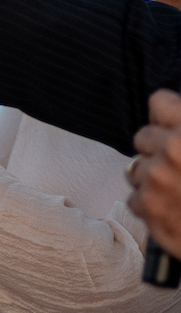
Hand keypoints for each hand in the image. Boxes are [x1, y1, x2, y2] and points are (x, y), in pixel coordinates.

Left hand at [128, 89, 180, 258]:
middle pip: (143, 137)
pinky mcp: (148, 204)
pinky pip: (135, 197)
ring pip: (136, 167)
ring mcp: (157, 176)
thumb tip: (177, 124)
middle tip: (177, 167)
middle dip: (157, 150)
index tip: (170, 128)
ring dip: (152, 178)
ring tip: (177, 191)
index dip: (164, 117)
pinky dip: (149, 205)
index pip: (158, 102)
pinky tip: (172, 209)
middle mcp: (173, 148)